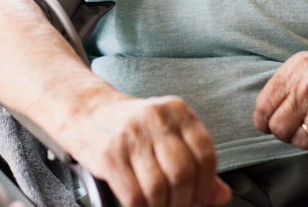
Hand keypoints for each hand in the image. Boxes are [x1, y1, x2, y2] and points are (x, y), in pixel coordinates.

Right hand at [56, 94, 231, 206]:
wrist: (86, 112)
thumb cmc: (131, 128)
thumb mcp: (167, 136)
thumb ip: (196, 164)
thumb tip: (222, 195)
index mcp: (177, 111)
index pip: (205, 154)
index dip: (206, 185)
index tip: (198, 198)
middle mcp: (155, 118)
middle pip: (183, 174)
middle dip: (183, 201)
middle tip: (176, 206)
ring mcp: (131, 135)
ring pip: (159, 188)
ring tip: (157, 206)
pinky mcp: (109, 154)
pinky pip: (134, 195)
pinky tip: (139, 204)